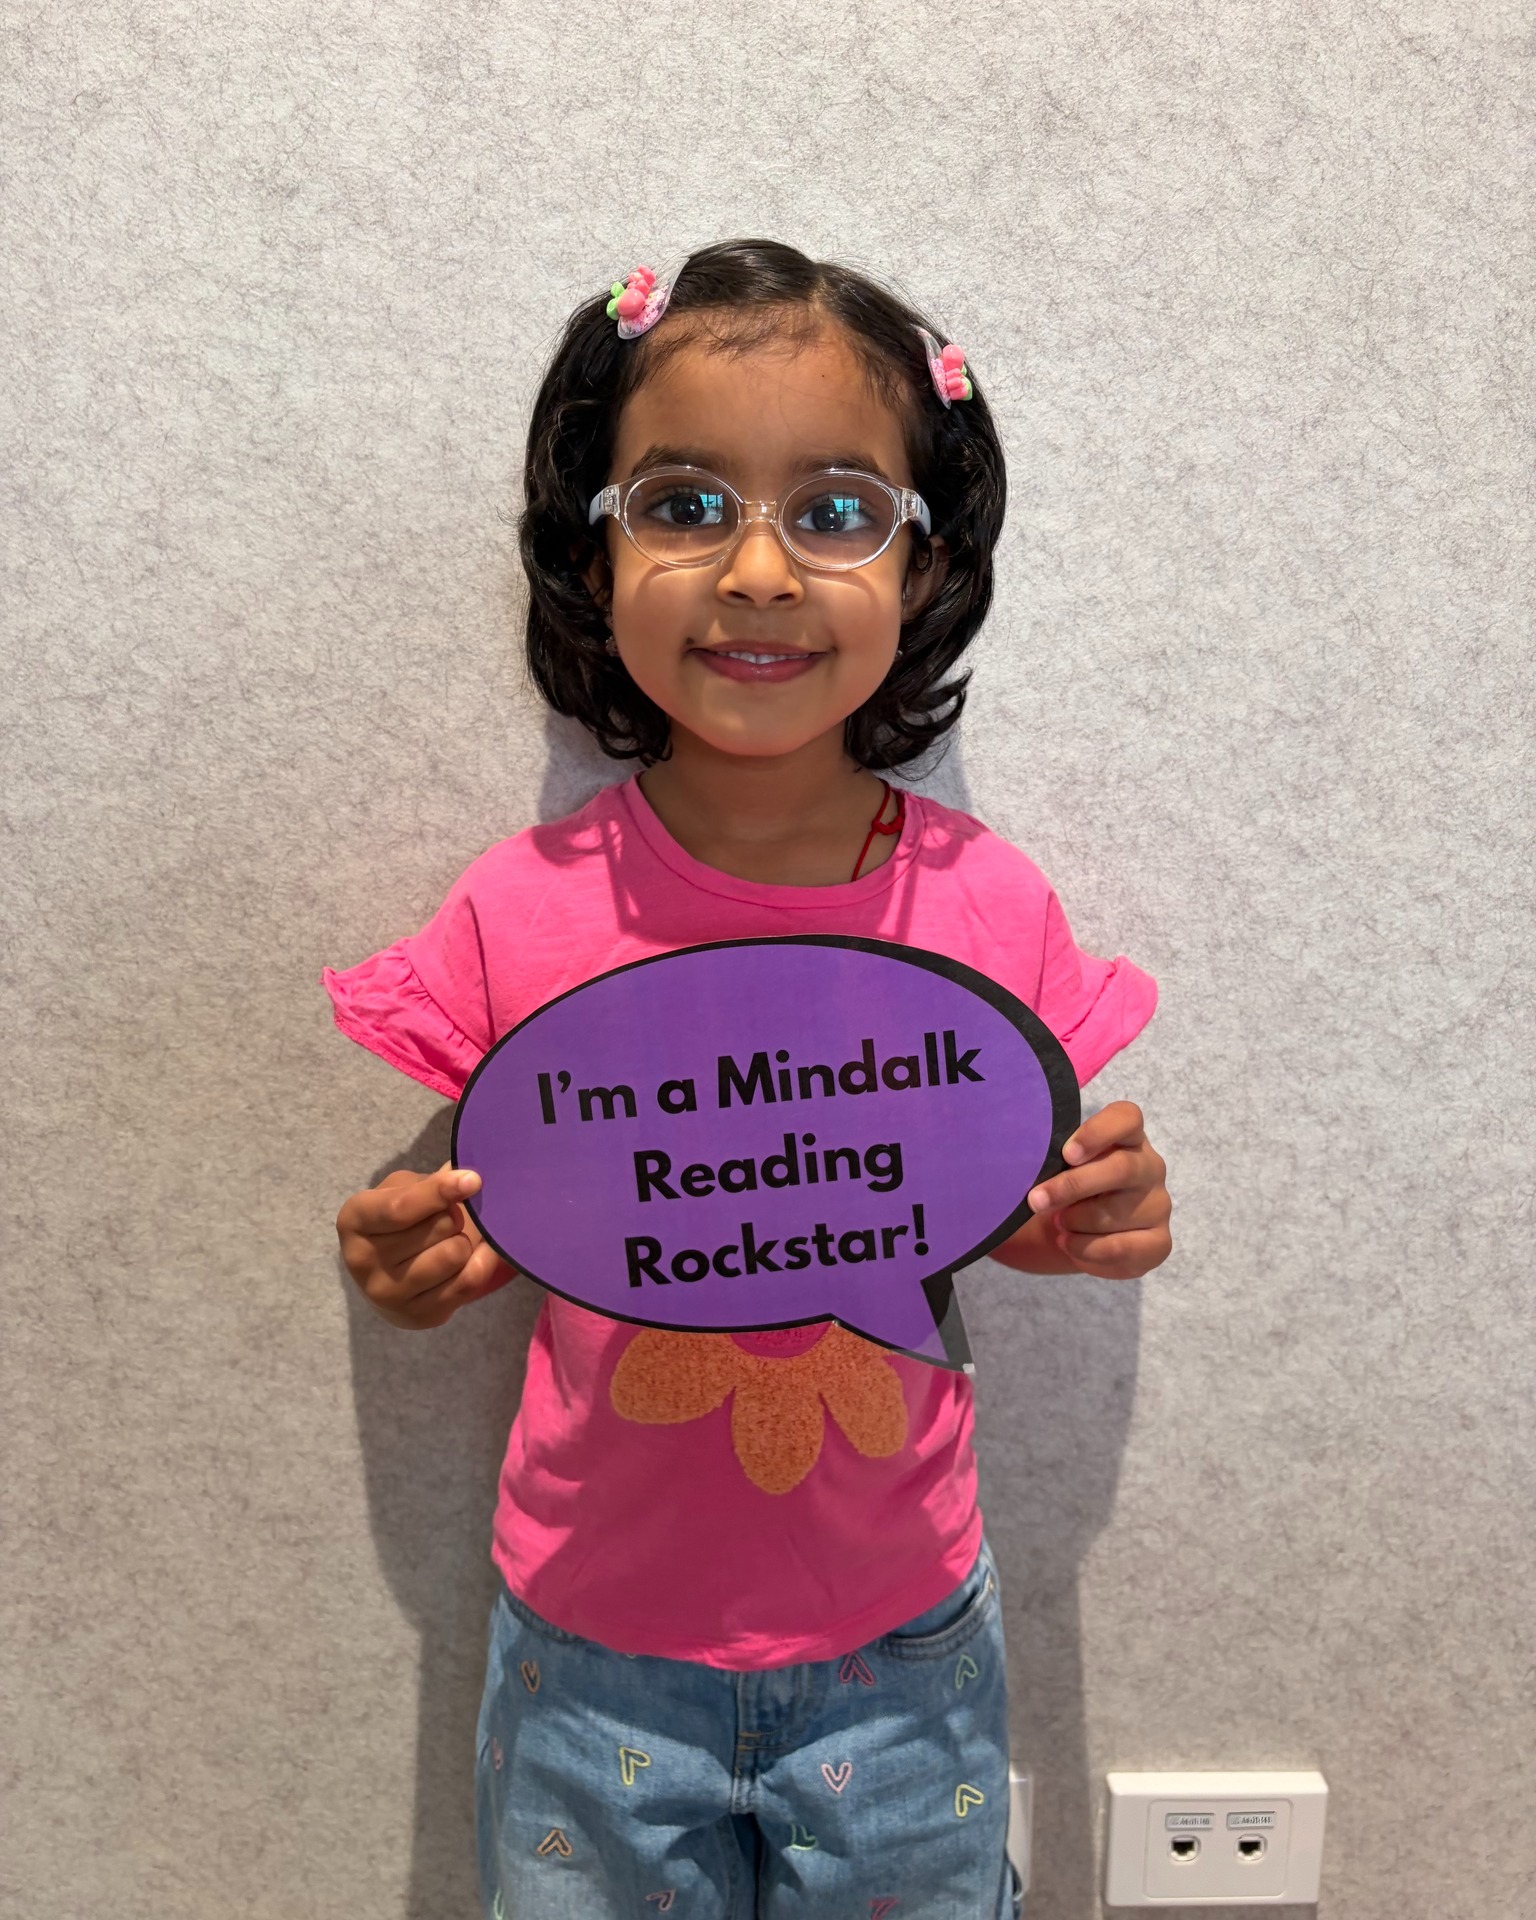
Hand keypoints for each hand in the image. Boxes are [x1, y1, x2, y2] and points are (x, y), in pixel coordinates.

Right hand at [335, 1162, 514, 1329]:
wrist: (391, 1274)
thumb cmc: (400, 1221)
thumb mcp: (403, 1189)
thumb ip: (430, 1184)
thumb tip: (466, 1180)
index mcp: (354, 1220)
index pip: (401, 1208)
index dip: (440, 1192)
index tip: (474, 1180)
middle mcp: (362, 1262)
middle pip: (439, 1226)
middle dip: (454, 1215)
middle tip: (446, 1217)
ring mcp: (388, 1296)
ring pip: (455, 1254)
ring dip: (464, 1240)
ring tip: (451, 1239)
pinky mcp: (418, 1317)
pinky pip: (468, 1282)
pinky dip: (481, 1261)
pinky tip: (475, 1254)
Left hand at [1024, 1102, 1171, 1279]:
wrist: (1072, 1231)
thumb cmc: (1064, 1187)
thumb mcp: (1056, 1167)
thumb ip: (1051, 1157)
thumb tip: (1026, 1160)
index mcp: (1127, 1137)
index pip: (1127, 1118)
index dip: (1098, 1132)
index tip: (1066, 1153)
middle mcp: (1149, 1167)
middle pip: (1121, 1168)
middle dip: (1072, 1186)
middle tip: (1036, 1200)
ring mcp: (1158, 1205)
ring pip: (1115, 1213)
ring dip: (1074, 1222)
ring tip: (1058, 1223)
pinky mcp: (1158, 1242)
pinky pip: (1121, 1248)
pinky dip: (1086, 1249)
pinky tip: (1069, 1244)